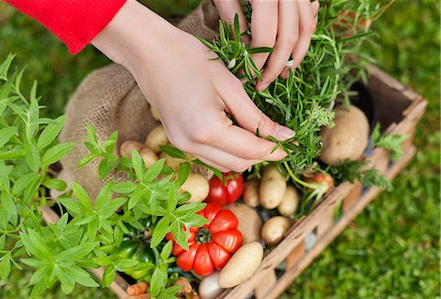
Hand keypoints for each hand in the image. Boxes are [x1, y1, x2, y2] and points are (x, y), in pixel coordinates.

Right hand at [91, 0, 294, 171]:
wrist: (151, 55)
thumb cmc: (191, 61)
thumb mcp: (230, 87)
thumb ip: (256, 118)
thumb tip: (284, 136)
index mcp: (207, 131)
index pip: (251, 151)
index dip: (275, 149)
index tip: (293, 143)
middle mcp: (192, 146)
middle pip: (239, 164)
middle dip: (262, 155)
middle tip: (280, 138)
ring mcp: (182, 146)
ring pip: (225, 164)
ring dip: (246, 155)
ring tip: (261, 135)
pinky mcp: (178, 142)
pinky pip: (210, 156)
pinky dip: (229, 151)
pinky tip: (238, 133)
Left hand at [214, 0, 319, 90]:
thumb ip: (233, 19)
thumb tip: (244, 50)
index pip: (266, 37)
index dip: (258, 61)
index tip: (247, 76)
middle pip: (288, 38)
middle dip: (276, 65)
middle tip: (264, 84)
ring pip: (306, 29)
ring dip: (296, 55)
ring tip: (283, 74)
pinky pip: (309, 16)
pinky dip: (304, 36)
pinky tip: (294, 50)